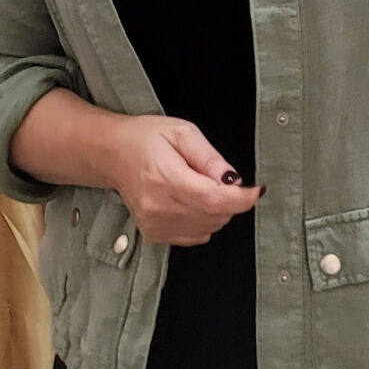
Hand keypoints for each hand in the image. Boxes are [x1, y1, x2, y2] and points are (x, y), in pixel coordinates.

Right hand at [104, 114, 261, 246]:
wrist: (112, 154)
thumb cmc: (145, 139)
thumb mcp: (183, 133)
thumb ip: (210, 158)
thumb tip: (234, 180)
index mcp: (165, 177)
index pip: (214, 200)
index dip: (242, 199)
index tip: (256, 191)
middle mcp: (158, 206)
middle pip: (215, 216)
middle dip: (229, 199)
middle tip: (217, 177)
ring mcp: (155, 224)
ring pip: (209, 228)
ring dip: (216, 210)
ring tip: (198, 185)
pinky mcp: (154, 234)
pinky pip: (196, 235)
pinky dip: (202, 220)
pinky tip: (189, 201)